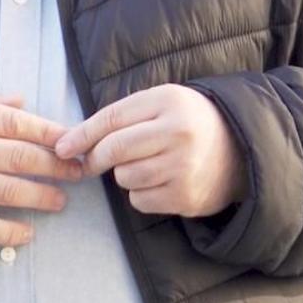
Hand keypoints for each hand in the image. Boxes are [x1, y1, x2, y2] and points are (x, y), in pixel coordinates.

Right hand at [0, 80, 81, 247]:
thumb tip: (22, 103)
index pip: (16, 124)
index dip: (50, 133)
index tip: (73, 140)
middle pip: (19, 158)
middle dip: (56, 166)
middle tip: (79, 171)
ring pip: (8, 191)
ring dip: (41, 197)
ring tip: (62, 200)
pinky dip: (8, 232)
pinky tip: (28, 233)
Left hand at [54, 85, 245, 218]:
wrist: (241, 150)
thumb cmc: (190, 122)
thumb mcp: (162, 103)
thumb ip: (122, 116)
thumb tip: (73, 141)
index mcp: (168, 102)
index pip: (112, 118)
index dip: (82, 134)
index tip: (61, 147)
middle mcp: (177, 133)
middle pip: (114, 149)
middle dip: (94, 158)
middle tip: (90, 163)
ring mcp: (183, 167)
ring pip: (125, 177)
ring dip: (124, 175)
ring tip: (144, 165)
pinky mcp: (186, 197)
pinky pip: (140, 200)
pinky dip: (140, 194)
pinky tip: (159, 181)